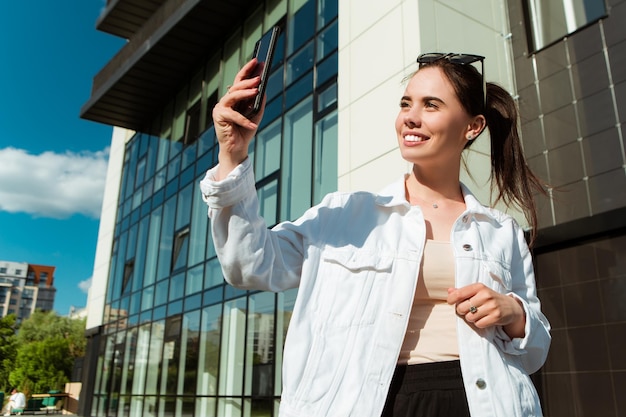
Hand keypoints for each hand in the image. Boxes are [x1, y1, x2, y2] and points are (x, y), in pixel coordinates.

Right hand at [212, 58, 265, 179]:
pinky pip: (233, 115)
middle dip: (248, 80)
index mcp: (235, 98)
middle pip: (236, 85)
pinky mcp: (218, 117)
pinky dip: (244, 121)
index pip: (240, 80)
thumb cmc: (245, 132)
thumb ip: (258, 103)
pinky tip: (252, 125)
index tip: (258, 61)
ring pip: (233, 95)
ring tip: (256, 90)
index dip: (248, 70)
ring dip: (245, 92)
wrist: (237, 148)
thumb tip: (263, 90)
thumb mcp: (256, 115)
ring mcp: (221, 107)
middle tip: (259, 76)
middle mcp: (227, 101)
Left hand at [447, 283, 525, 338]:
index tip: (450, 302)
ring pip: (469, 317)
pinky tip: (484, 319)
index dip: (451, 299)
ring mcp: (491, 306)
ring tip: (478, 314)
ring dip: (471, 318)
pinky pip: (478, 324)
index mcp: (479, 287)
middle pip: (462, 308)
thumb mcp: (478, 291)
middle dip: (462, 311)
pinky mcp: (496, 317)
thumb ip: (463, 291)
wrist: (511, 307)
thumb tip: (449, 291)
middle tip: (468, 310)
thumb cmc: (489, 298)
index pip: (459, 293)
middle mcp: (485, 295)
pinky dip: (479, 323)